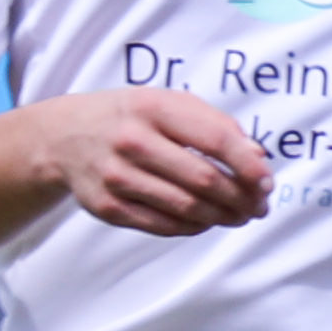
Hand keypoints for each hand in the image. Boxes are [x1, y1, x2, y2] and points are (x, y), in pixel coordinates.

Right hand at [18, 84, 274, 236]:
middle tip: (259, 206)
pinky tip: (206, 221)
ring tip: (240, 216)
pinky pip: (163, 225)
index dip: (248, 166)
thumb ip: (214, 125)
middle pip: (204, 180)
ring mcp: (116, 176)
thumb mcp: (168, 103)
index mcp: (153, 107)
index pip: (215, 139)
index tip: (267, 183)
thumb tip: (257, 157)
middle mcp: (132, 141)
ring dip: (222, 217)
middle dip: (241, 198)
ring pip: (186, 208)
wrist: (65, 136)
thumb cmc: (131, 117)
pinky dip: (192, 227)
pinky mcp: (107, 207)